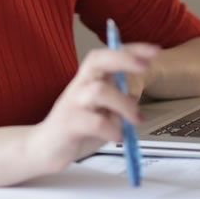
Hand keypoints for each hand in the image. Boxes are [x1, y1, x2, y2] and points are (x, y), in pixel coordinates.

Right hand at [24, 43, 159, 175]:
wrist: (44, 148)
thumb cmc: (78, 127)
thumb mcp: (102, 110)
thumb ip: (117, 101)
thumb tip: (136, 98)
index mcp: (89, 79)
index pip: (108, 54)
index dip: (130, 50)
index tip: (154, 50)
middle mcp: (79, 85)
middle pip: (97, 60)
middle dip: (123, 59)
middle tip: (146, 66)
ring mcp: (72, 103)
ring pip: (99, 91)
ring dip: (124, 104)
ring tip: (135, 120)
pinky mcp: (69, 124)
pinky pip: (95, 122)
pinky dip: (113, 130)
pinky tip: (117, 137)